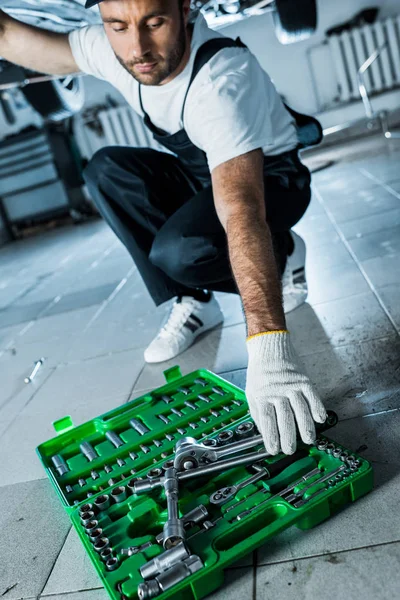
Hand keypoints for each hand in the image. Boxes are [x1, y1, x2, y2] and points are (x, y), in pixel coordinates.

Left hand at [245, 331, 326, 454]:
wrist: (269, 347)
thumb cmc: (260, 372)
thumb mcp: (252, 392)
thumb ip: (258, 412)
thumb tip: (265, 433)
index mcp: (262, 395)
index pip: (266, 419)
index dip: (270, 436)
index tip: (273, 449)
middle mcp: (277, 390)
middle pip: (284, 416)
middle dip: (288, 436)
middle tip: (291, 449)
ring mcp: (292, 385)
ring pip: (300, 408)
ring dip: (305, 426)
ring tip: (308, 439)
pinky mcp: (304, 380)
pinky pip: (312, 396)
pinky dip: (317, 407)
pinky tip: (320, 419)